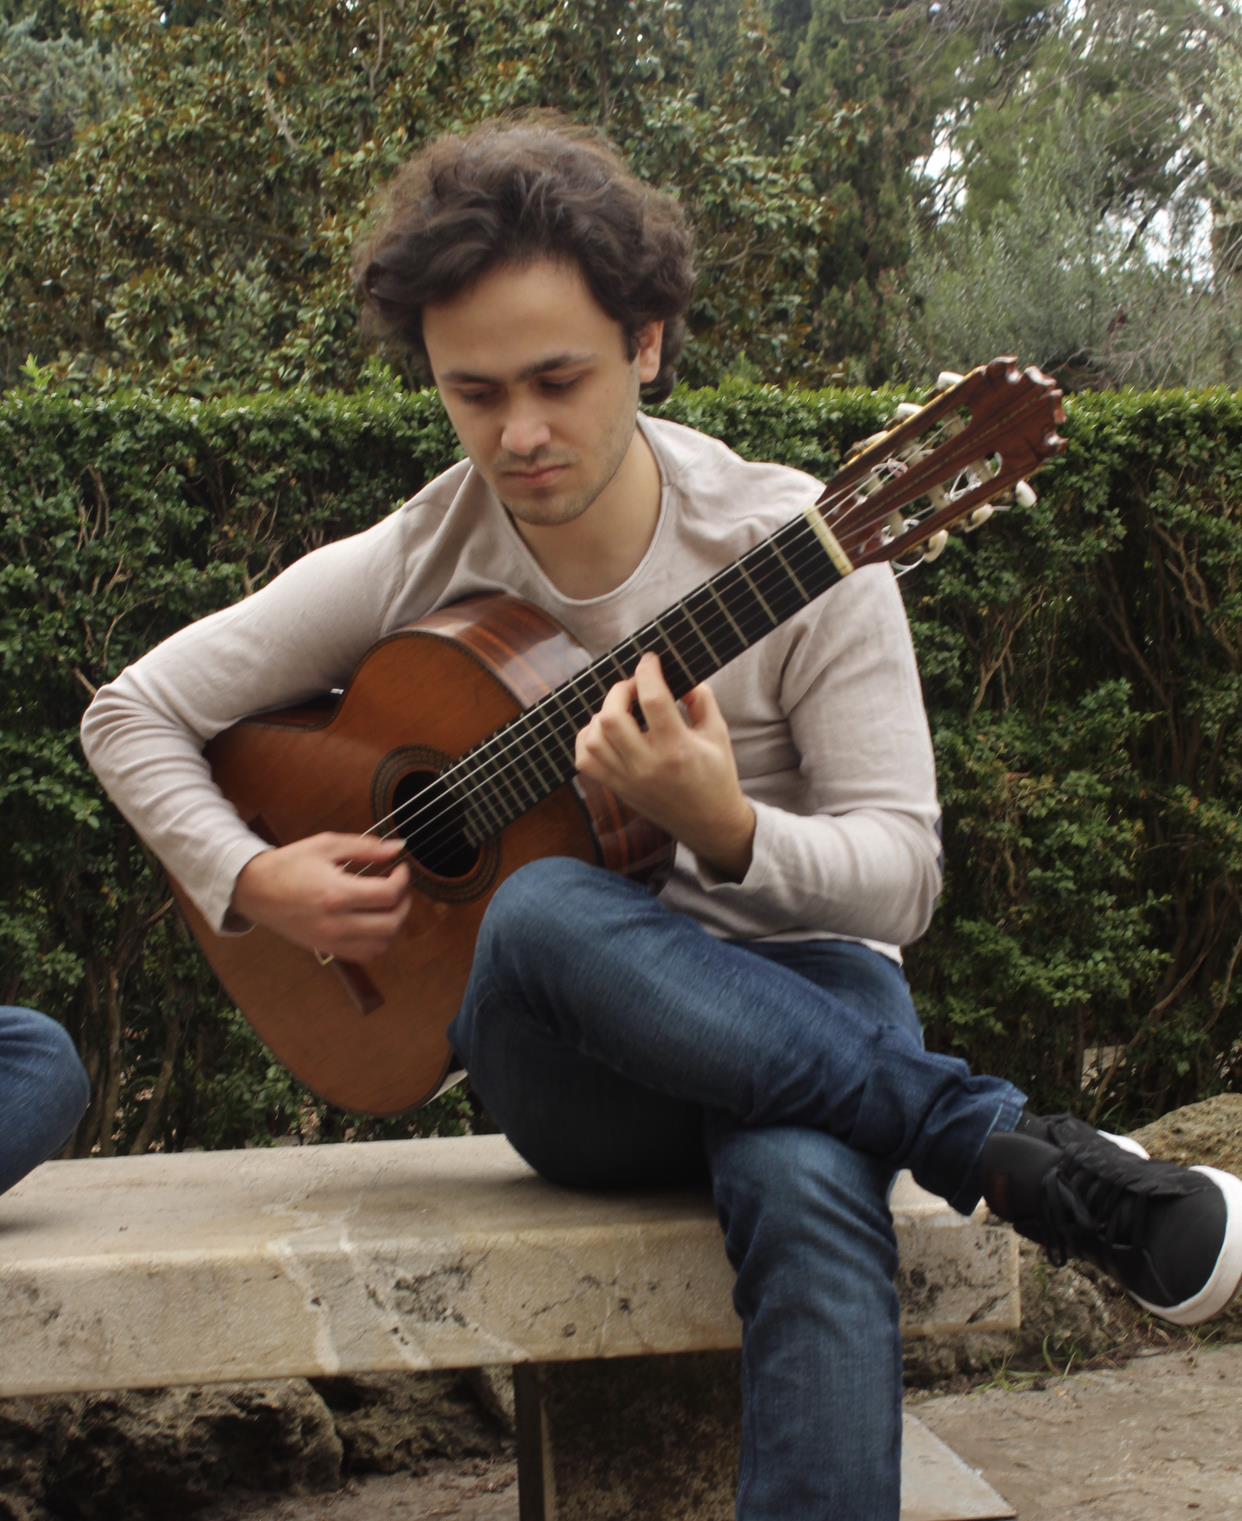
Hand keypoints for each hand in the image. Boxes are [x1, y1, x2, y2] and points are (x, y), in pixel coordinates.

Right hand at [231, 832, 412, 961]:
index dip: (403, 880)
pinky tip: (372, 921)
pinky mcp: (325, 949)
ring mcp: (330, 941)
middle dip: (404, 904)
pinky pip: (364, 954)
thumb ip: (366, 847)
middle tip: (399, 888)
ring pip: (381, 944)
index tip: (400, 868)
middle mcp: (336, 923)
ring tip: (387, 905)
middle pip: (391, 924)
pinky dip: (376, 940)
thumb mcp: (327, 845)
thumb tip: (398, 848)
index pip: (388, 895)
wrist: (255, 889)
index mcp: (336, 893)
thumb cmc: (289, 864)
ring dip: (393, 924)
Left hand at [575, 653, 755, 879]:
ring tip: (622, 709)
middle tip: (634, 686)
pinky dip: (589, 739)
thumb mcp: (718, 733)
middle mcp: (648, 765)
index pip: (653, 700)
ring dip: (603, 714)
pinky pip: (585, 760)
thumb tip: (679, 677)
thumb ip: (702, 700)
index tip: (650, 660)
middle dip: (619, 690)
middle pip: (612, 717)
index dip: (647, 671)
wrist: (709, 823)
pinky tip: (606, 732)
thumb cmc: (717, 775)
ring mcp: (628, 779)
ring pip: (594, 737)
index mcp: (678, 748)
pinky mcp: (617, 788)